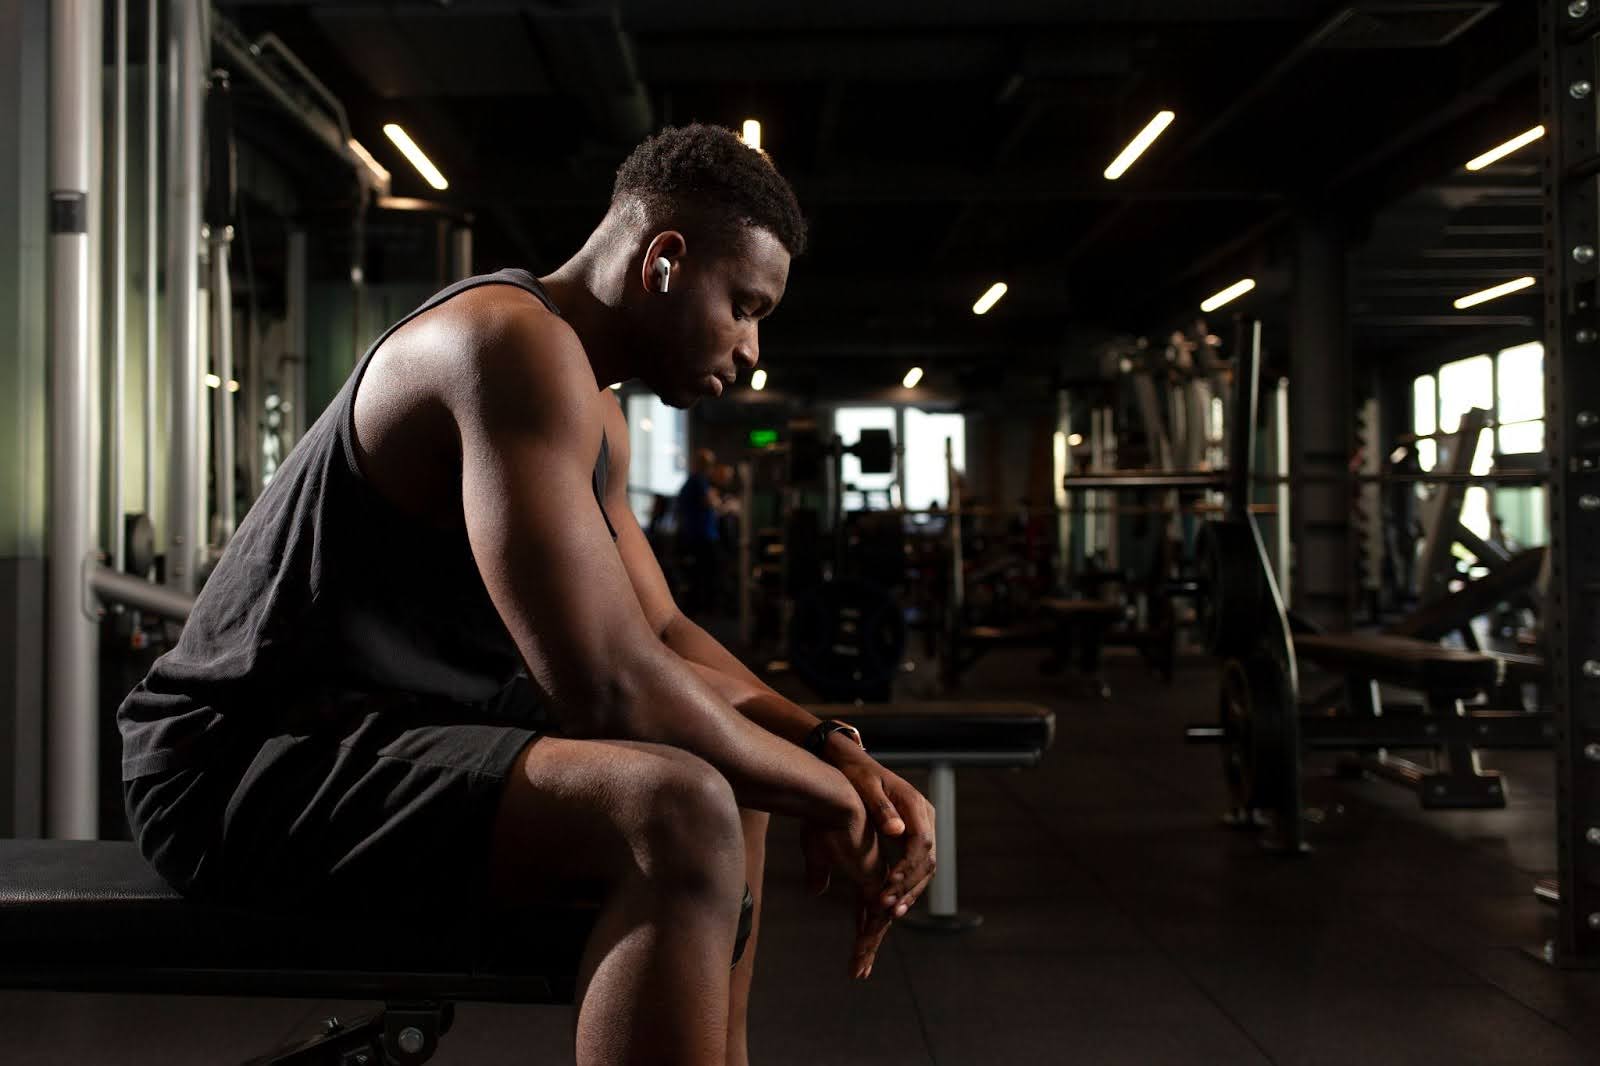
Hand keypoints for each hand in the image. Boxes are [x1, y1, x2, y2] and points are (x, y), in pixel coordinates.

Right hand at [800, 803, 892, 978]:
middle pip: (877, 919)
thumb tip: (816, 891)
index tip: (858, 949)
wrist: (832, 799)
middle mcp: (876, 877)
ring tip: (858, 970)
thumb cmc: (822, 819)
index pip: (868, 907)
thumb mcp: (816, 852)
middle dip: (868, 944)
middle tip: (861, 969)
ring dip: (867, 947)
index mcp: (866, 870)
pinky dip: (867, 938)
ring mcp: (878, 879)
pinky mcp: (874, 880)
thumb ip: (819, 873)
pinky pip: (874, 917)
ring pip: (878, 923)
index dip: (863, 928)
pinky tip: (860, 953)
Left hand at [828, 743, 936, 921]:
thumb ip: (881, 808)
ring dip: (910, 891)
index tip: (890, 884)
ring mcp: (921, 827)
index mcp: (915, 804)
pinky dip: (907, 885)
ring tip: (892, 914)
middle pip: (927, 858)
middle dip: (910, 885)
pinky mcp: (912, 836)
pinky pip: (916, 865)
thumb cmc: (856, 773)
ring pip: (925, 866)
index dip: (908, 866)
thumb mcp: (865, 786)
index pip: (921, 841)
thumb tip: (897, 830)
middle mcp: (924, 817)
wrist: (854, 763)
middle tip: (889, 909)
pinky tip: (894, 902)